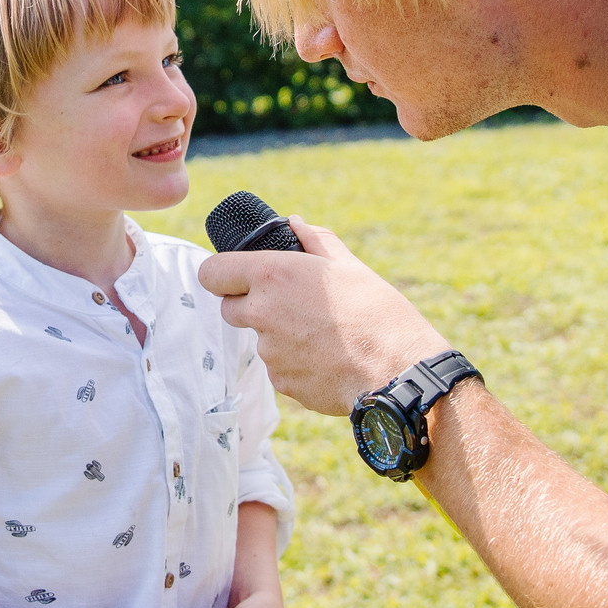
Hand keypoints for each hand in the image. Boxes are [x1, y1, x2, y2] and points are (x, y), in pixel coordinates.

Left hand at [197, 219, 448, 414]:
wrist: (395, 368)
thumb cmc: (376, 311)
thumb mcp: (348, 265)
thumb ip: (314, 241)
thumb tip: (295, 224)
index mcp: (272, 275)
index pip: (212, 272)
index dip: (220, 274)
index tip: (233, 277)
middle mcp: (261, 313)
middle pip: (228, 309)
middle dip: (247, 305)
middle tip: (287, 304)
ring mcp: (269, 352)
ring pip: (260, 341)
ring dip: (279, 336)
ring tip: (322, 334)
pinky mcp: (281, 383)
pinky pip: (279, 369)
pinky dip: (296, 364)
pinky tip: (327, 358)